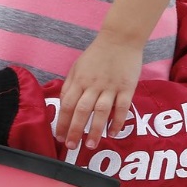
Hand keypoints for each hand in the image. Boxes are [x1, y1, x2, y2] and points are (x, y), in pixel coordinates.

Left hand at [54, 34, 142, 149]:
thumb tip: (62, 104)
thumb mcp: (77, 67)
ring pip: (101, 111)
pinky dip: (117, 121)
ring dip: (95, 129)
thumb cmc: (96, 55)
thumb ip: (70, 85)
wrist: (119, 40)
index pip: (66, 104)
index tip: (59, 137)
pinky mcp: (127, 88)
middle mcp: (93, 85)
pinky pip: (122, 108)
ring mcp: (110, 87)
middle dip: (75, 130)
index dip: (62, 122)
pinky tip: (114, 133)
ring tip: (91, 145)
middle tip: (71, 147)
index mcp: (79, 80)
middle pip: (81, 110)